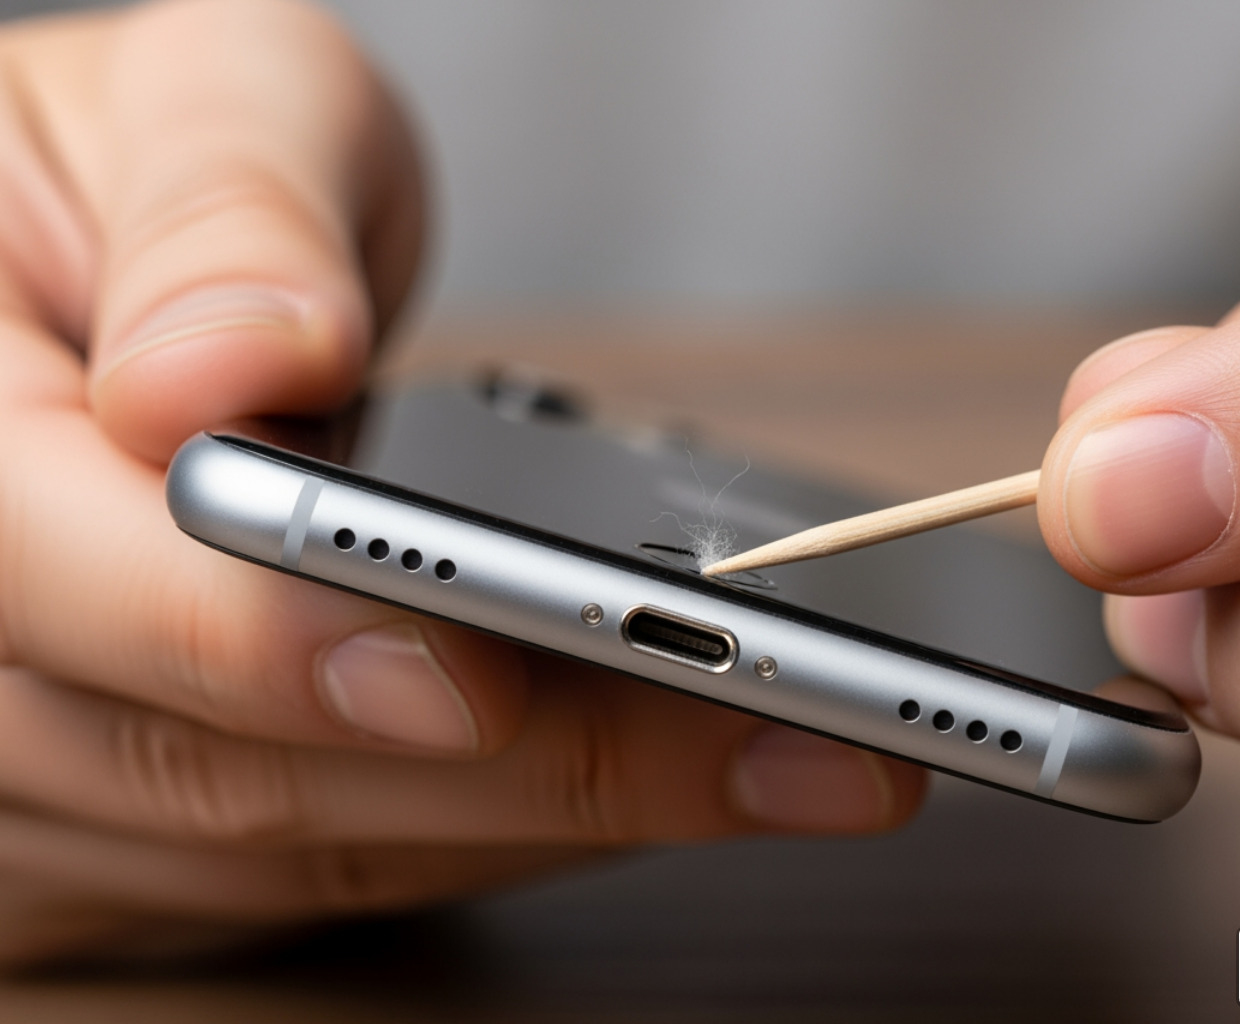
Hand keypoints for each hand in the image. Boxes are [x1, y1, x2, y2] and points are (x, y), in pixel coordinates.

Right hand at [0, 0, 923, 965]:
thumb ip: (223, 213)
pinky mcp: (136, 813)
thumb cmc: (137, 168)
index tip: (480, 671)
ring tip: (778, 758)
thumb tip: (240, 363)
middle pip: (229, 770)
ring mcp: (46, 757)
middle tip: (789, 740)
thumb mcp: (202, 96)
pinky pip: (326, 864)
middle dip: (532, 771)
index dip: (279, 643)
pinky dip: (498, 823)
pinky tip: (646, 772)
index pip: (79, 583)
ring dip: (548, 818)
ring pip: (297, 849)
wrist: (98, 264)